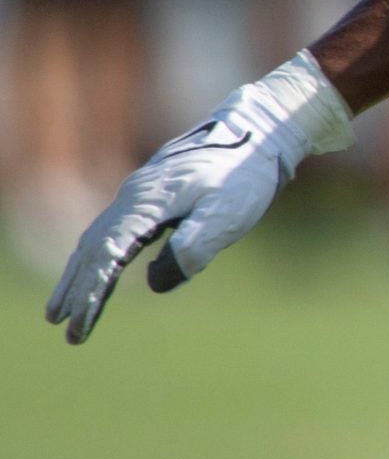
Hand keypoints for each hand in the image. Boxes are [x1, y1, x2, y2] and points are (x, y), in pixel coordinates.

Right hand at [45, 52, 352, 343]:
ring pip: (97, 239)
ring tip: (62, 309)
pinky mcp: (150, 196)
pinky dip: (96, 256)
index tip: (80, 322)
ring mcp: (139, 194)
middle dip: (76, 288)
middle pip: (93, 249)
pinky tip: (94, 271)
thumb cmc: (245, 176)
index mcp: (148, 203)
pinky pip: (111, 231)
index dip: (92, 290)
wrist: (257, 133)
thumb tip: (155, 283)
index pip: (108, 254)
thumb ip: (193, 246)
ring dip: (78, 274)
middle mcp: (134, 197)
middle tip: (61, 326)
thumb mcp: (227, 213)